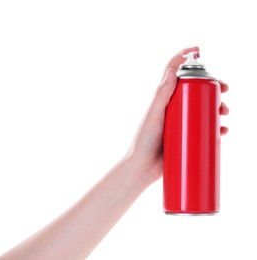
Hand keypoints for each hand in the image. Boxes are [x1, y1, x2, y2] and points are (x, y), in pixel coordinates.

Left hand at [127, 47, 228, 182]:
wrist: (143, 167)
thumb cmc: (144, 141)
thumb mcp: (153, 115)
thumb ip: (160, 94)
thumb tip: (172, 70)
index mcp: (163, 99)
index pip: (175, 73)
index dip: (185, 58)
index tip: (198, 50)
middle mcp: (173, 108)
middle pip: (195, 90)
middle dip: (212, 87)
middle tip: (225, 91)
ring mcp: (180, 122)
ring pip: (202, 109)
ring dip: (217, 107)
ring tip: (224, 113)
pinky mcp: (185, 137)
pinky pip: (203, 129)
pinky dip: (214, 128)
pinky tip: (222, 130)